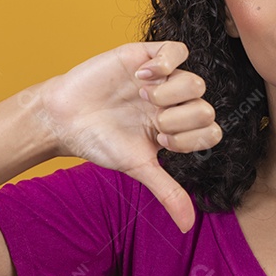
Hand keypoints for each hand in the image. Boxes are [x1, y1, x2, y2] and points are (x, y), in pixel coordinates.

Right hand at [34, 41, 220, 232]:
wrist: (64, 118)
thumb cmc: (100, 142)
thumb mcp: (137, 167)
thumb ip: (167, 191)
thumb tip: (187, 226)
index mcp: (178, 127)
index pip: (211, 131)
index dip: (190, 139)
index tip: (159, 141)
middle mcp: (175, 102)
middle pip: (207, 107)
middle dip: (179, 119)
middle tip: (151, 120)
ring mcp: (163, 78)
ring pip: (197, 81)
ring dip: (171, 93)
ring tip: (143, 97)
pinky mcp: (146, 55)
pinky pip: (177, 49)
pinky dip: (164, 63)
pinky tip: (142, 76)